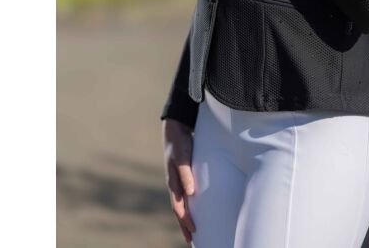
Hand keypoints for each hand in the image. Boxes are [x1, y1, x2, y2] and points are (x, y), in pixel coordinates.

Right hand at [162, 119, 196, 243]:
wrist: (175, 131)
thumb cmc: (180, 143)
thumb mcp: (182, 156)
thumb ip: (185, 173)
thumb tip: (190, 192)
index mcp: (173, 182)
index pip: (179, 207)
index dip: (185, 220)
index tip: (194, 230)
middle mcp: (174, 184)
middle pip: (179, 210)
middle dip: (184, 225)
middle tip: (192, 240)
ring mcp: (177, 181)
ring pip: (181, 205)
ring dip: (186, 219)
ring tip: (193, 232)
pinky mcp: (183, 177)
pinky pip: (185, 196)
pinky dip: (188, 206)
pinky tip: (195, 211)